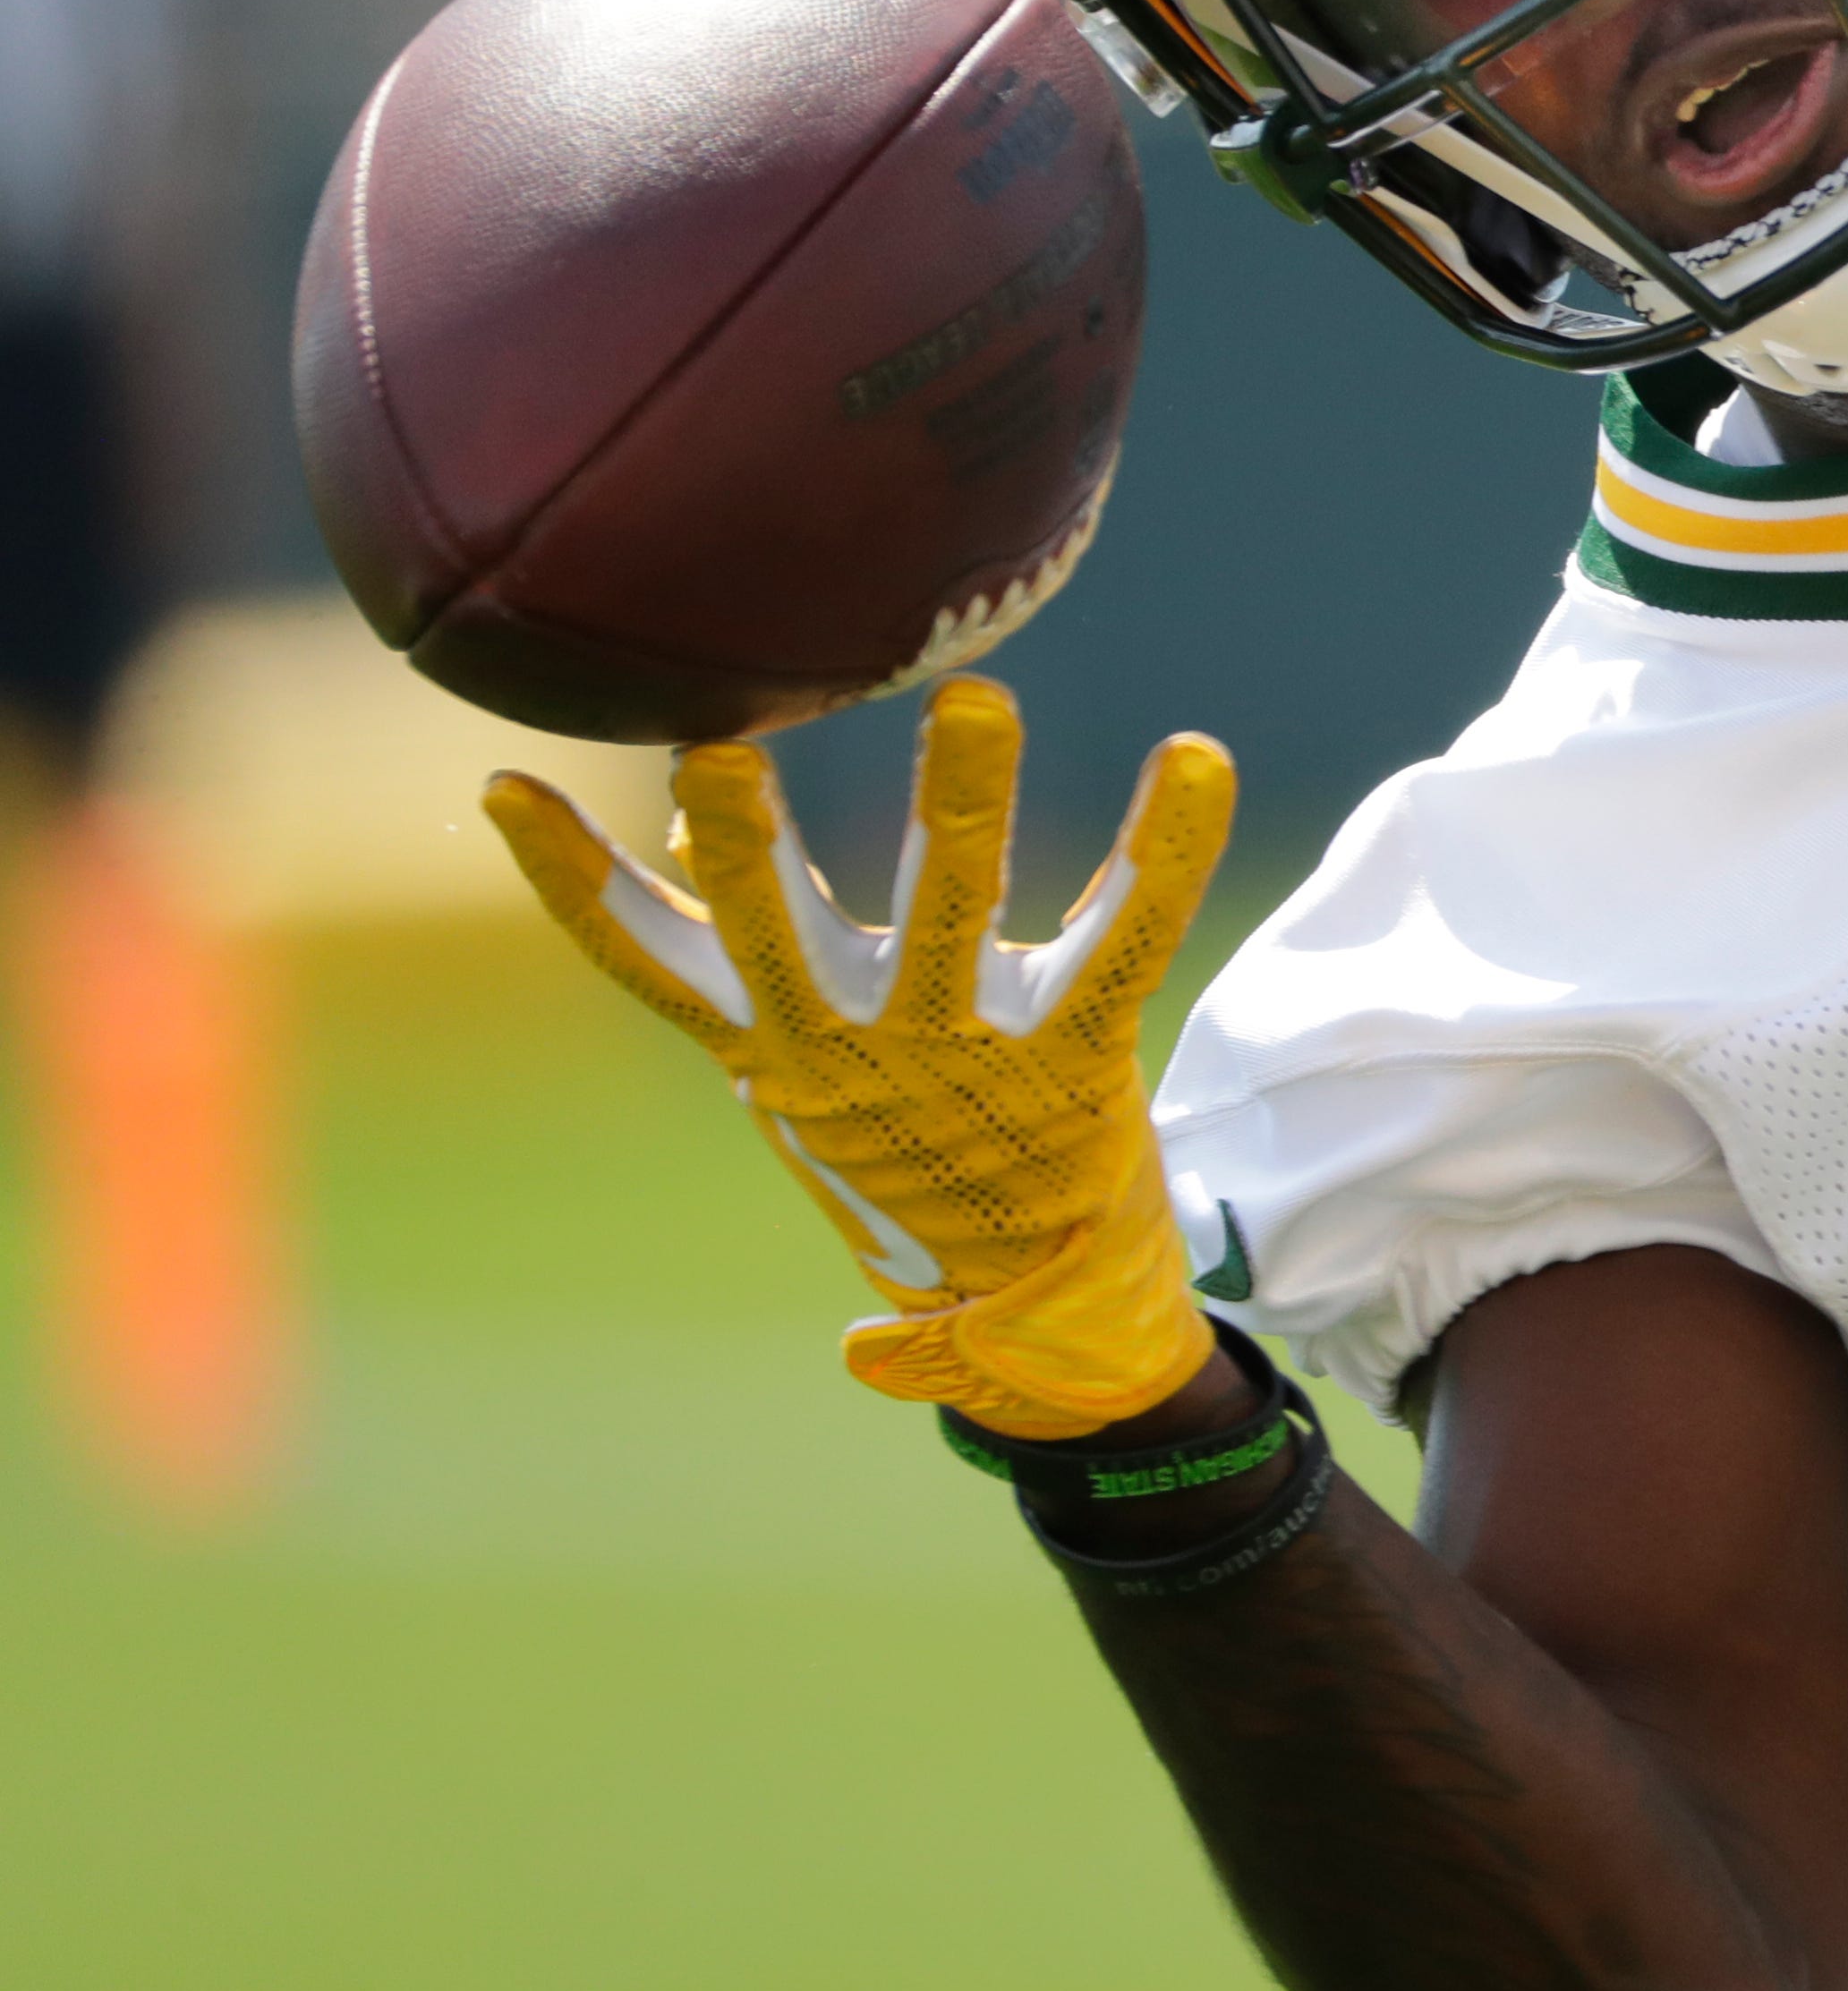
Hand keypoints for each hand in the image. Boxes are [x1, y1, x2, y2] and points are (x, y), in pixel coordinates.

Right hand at [484, 677, 1235, 1439]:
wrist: (1028, 1291)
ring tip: (976, 699)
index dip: (568, 880)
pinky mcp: (1080, 1056)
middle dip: (751, 848)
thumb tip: (686, 823)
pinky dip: (1165, 850)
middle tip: (719, 750)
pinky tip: (1196, 756)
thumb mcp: (803, 1054)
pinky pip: (1128, 937)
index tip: (507, 787)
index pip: (642, 954)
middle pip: (783, 933)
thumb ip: (745, 951)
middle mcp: (852, 1041)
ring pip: (954, 915)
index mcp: (772, 1035)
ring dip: (960, 807)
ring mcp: (965, 1051)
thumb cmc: (902, 1136)